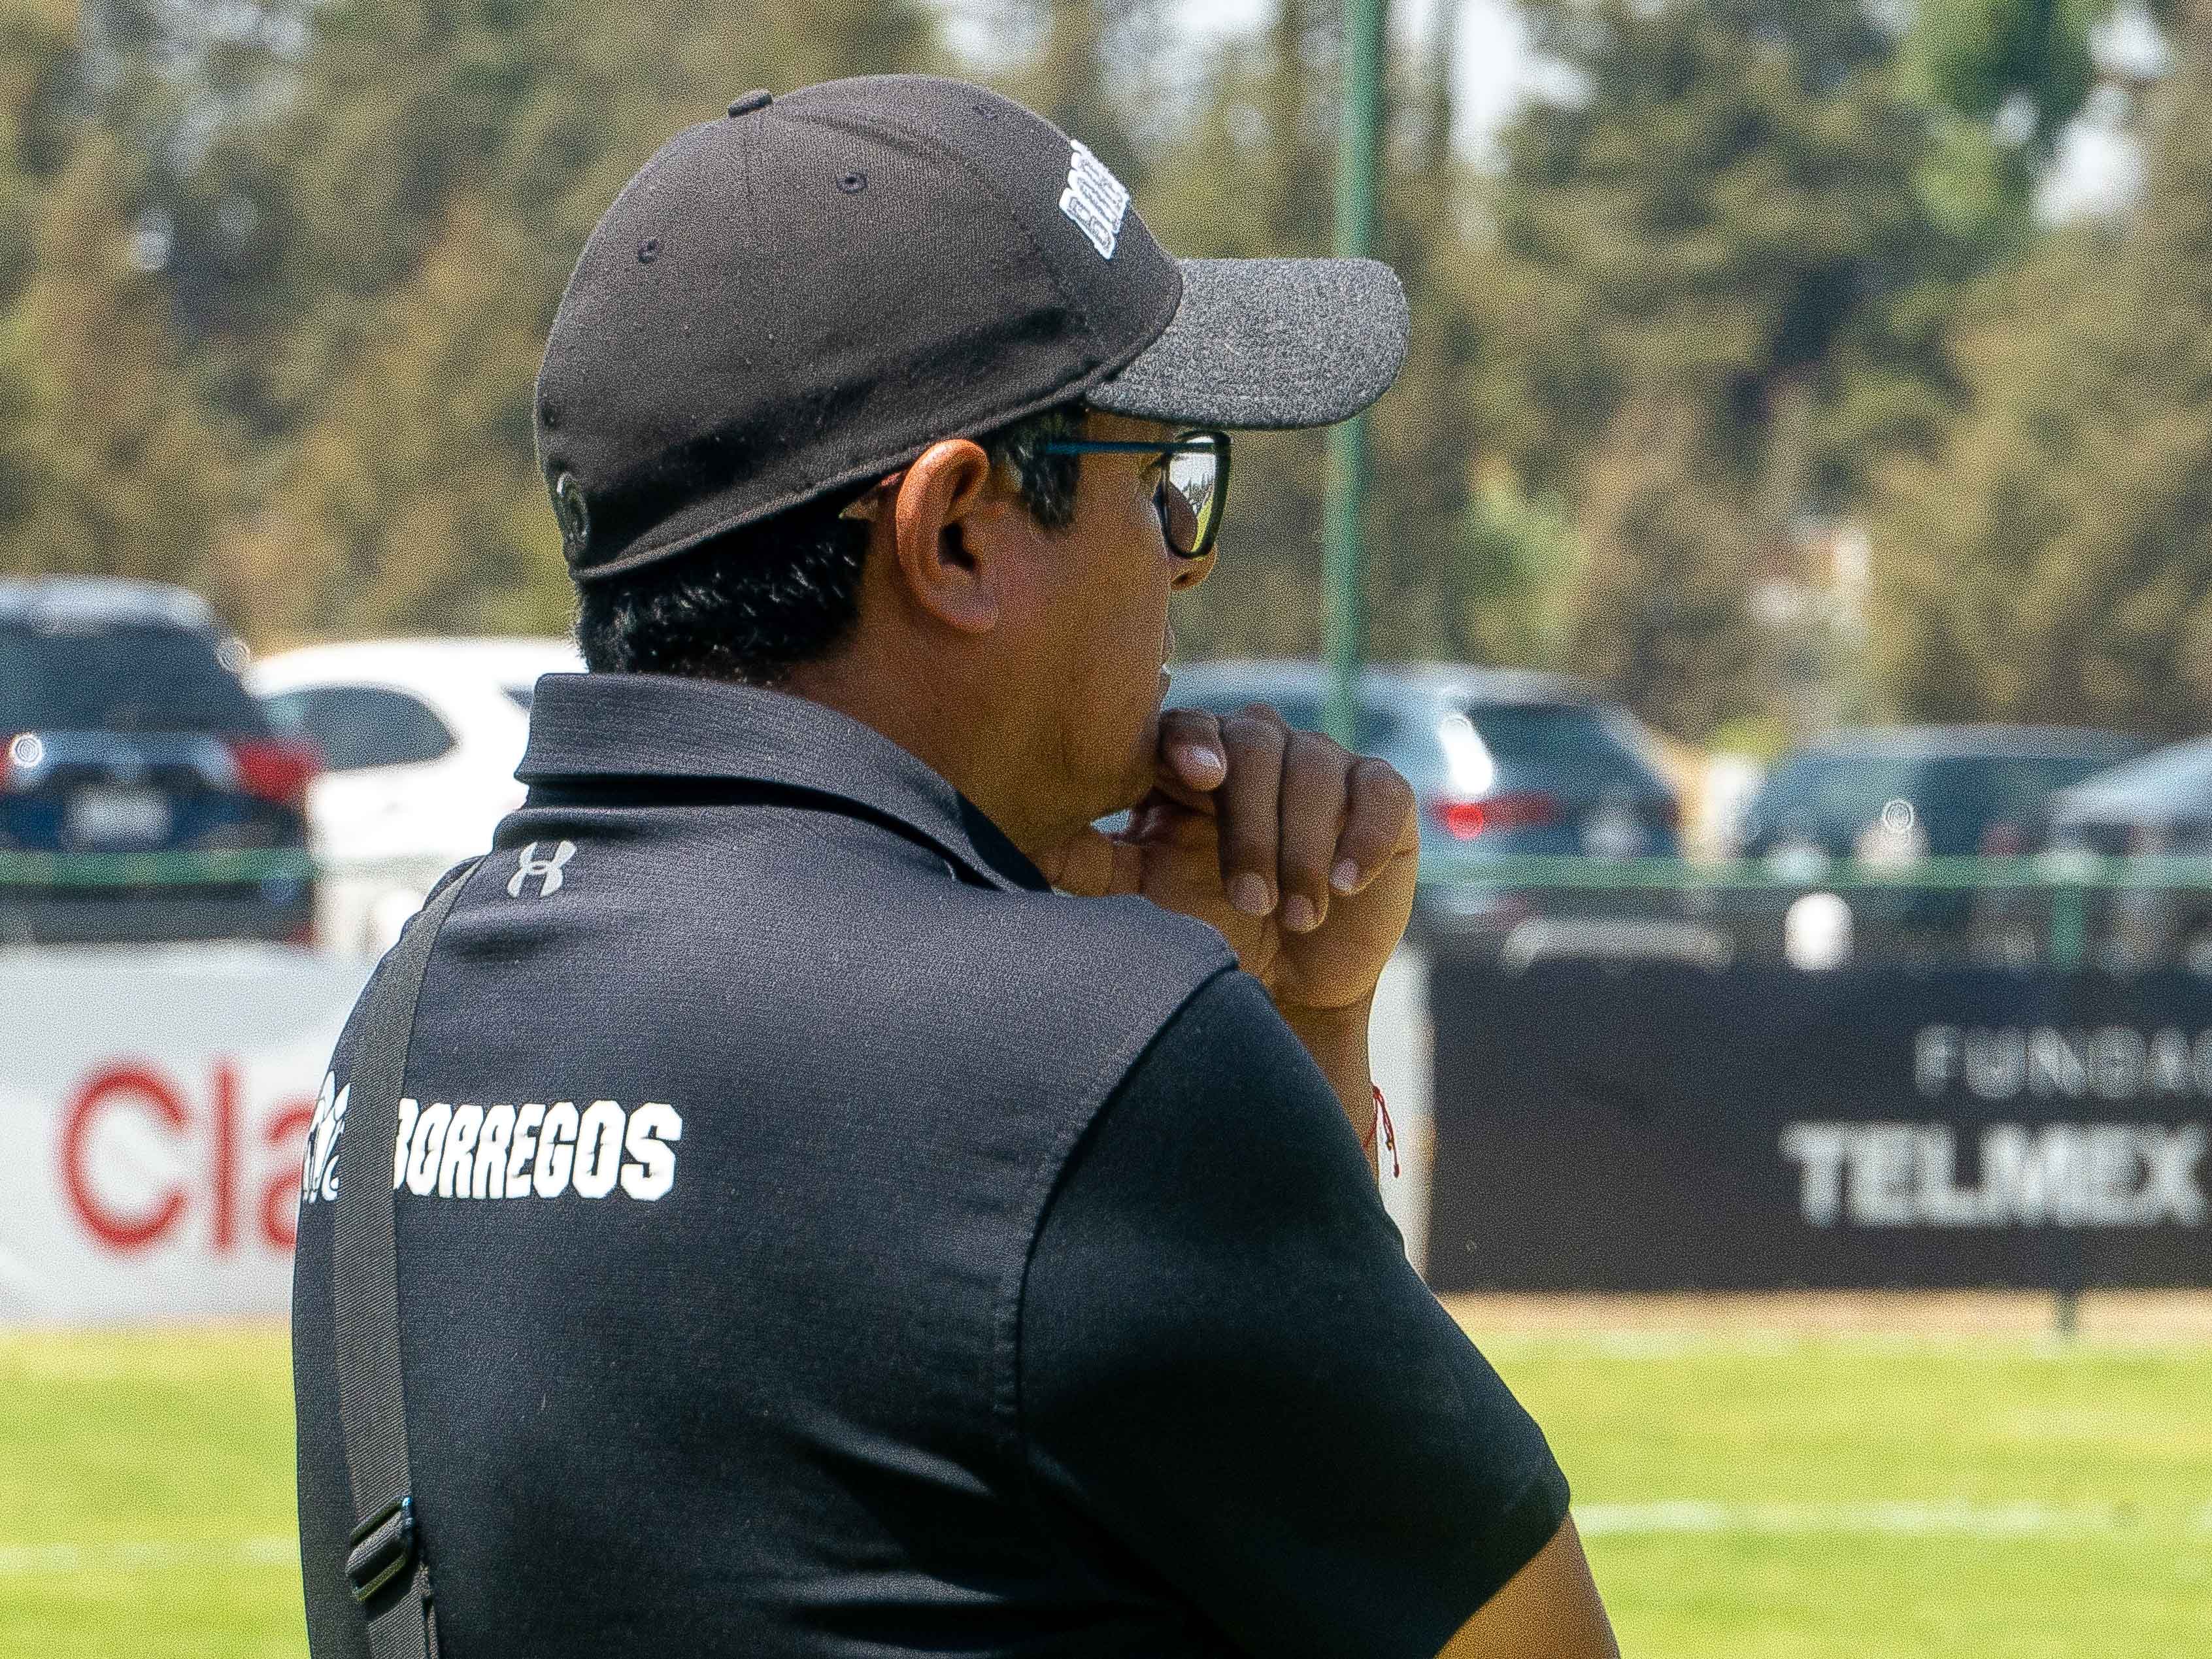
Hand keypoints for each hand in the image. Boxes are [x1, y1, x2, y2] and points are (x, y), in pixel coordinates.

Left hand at [1039, 705, 1419, 1016]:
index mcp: (1198, 755)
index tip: (1196, 776)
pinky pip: (1378, 793)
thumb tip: (1008, 828)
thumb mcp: (1141, 891)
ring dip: (1304, 849)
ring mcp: (1324, 763)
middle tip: (1250, 899)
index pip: (1190, 725)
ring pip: (1316, 771)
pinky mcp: (1381, 793)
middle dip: (1253, 828)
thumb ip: (1085, 857)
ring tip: (1296, 915)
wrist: (1295, 974)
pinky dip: (1361, 837)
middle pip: (1256, 747)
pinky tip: (1345, 884)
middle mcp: (1261, 744)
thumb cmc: (1209, 921)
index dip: (1193, 743)